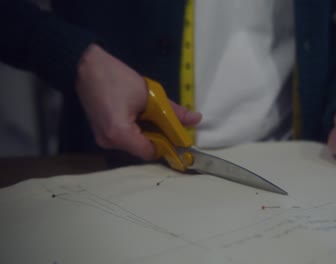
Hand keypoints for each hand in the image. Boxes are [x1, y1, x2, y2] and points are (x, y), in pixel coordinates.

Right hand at [75, 44, 201, 159]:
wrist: (86, 66)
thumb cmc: (116, 78)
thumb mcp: (150, 95)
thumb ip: (174, 112)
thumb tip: (197, 120)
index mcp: (120, 135)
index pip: (151, 152)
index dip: (167, 144)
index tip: (178, 133)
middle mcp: (109, 143)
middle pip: (143, 149)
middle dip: (158, 136)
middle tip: (165, 118)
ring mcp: (103, 139)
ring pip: (135, 143)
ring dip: (147, 131)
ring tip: (148, 111)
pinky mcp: (101, 133)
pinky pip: (125, 137)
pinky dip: (136, 129)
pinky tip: (139, 113)